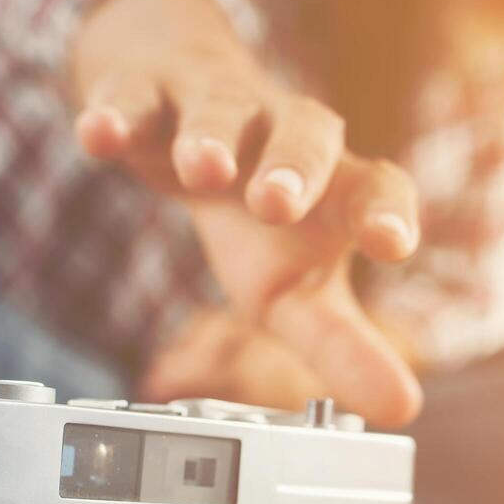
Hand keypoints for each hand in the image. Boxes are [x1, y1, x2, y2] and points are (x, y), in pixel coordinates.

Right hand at [70, 0, 422, 425]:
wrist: (178, 113)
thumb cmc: (252, 215)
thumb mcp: (295, 289)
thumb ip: (343, 347)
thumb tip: (401, 409)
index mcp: (333, 186)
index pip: (378, 188)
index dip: (385, 213)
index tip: (391, 245)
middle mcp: (283, 136)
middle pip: (307, 133)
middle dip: (294, 166)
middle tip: (276, 205)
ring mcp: (216, 109)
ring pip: (221, 109)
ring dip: (211, 137)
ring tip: (200, 169)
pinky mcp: (147, 95)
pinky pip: (133, 99)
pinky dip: (117, 115)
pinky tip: (101, 137)